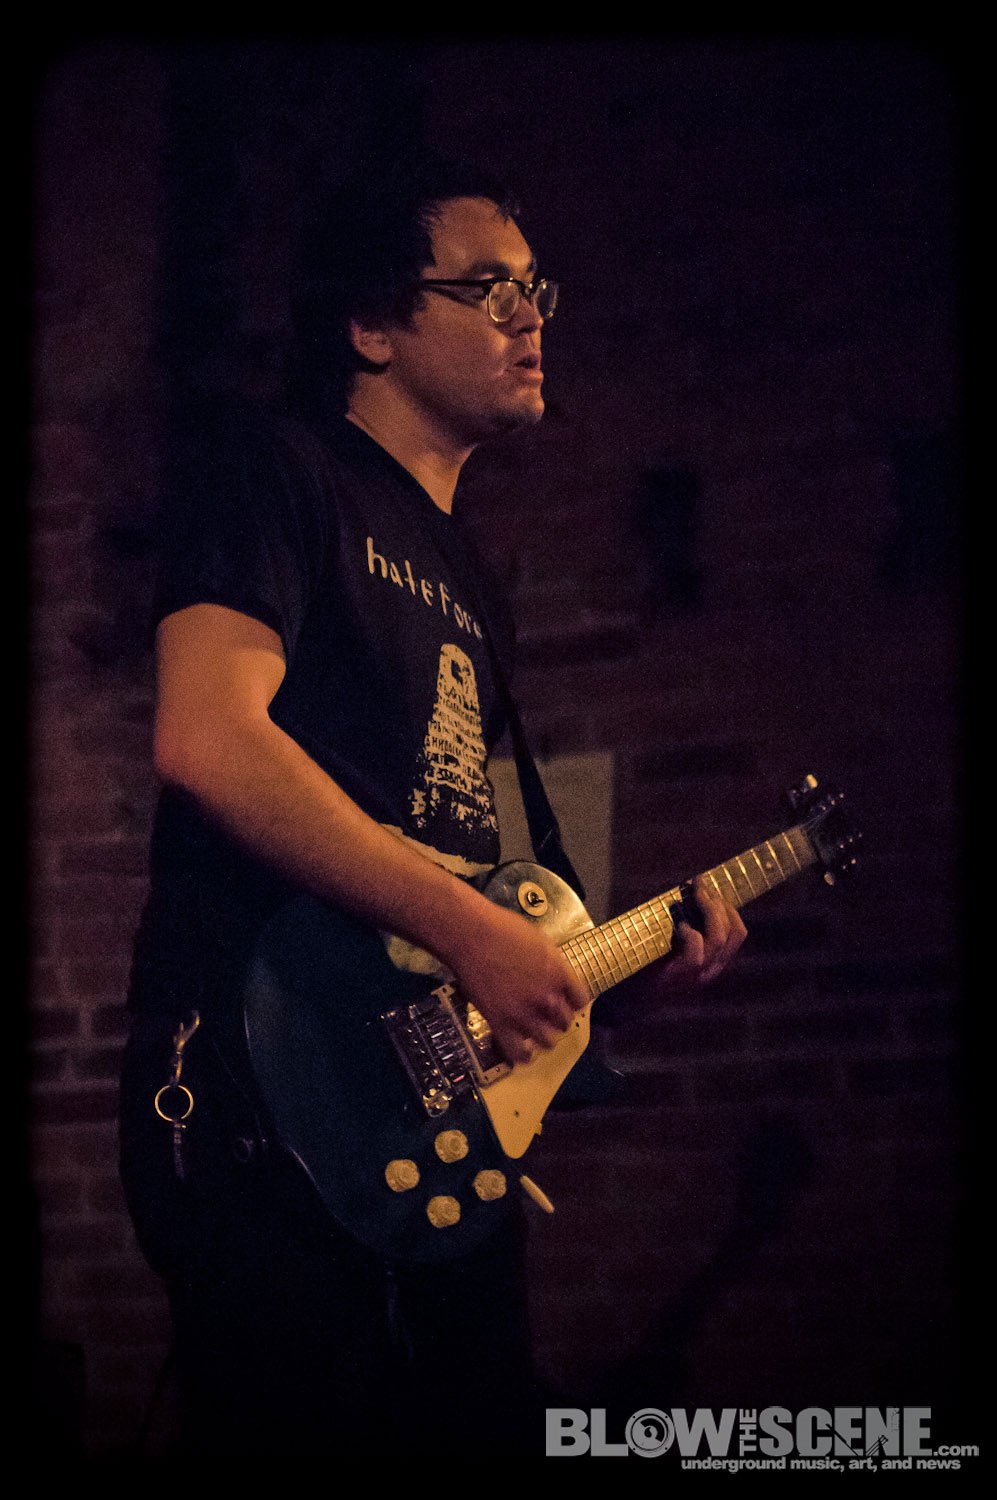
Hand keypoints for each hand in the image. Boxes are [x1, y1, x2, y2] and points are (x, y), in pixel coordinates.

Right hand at [450, 900, 590, 1065]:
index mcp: (559, 974)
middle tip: (547, 1015)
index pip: (581, 1000)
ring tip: (536, 1032)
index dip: (573, 1001)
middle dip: (559, 1019)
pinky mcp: (500, 1024)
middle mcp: (546, 998)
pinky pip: (518, 1053)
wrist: (470, 935)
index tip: (566, 1001)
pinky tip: (523, 1051)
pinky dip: (523, 1055)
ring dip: (544, 1037)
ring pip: (547, 1041)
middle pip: (565, 1022)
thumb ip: (552, 964)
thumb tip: (556, 977)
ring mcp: (523, 1013)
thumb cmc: (503, 929)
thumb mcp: (540, 941)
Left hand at [595, 877, 746, 1025]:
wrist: (620, 1004)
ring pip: (720, 939)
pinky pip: (696, 953)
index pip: (737, 932)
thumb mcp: (668, 946)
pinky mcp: (678, 978)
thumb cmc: (639, 968)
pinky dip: (689, 932)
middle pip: (734, 932)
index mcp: (712, 963)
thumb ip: (681, 927)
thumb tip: (684, 894)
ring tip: (691, 894)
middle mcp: (710, 971)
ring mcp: (696, 977)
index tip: (707, 887)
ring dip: (707, 910)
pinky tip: (677, 922)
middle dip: (718, 902)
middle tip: (698, 885)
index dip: (726, 906)